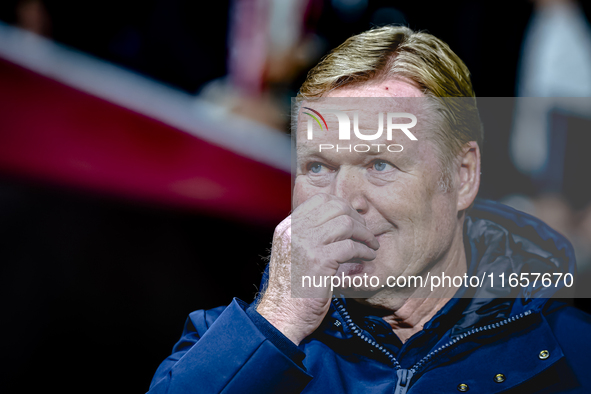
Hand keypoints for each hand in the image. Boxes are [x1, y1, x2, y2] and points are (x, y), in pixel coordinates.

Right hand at [256, 193, 378, 344]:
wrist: (283, 315)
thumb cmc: (292, 289)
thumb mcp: (292, 254)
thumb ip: (308, 237)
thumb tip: (338, 222)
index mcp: (287, 227)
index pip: (320, 200)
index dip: (342, 207)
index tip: (354, 221)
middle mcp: (294, 231)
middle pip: (336, 207)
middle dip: (357, 219)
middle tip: (366, 234)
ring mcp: (305, 244)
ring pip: (346, 223)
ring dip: (364, 234)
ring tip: (371, 247)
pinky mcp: (319, 260)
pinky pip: (350, 246)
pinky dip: (364, 251)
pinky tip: (368, 258)